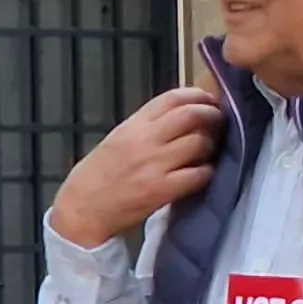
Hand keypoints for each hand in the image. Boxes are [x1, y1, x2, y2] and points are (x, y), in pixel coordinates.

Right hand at [48, 85, 224, 247]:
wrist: (83, 208)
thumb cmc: (101, 173)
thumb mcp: (120, 138)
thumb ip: (149, 124)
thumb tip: (186, 112)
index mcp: (133, 125)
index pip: (172, 98)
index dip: (198, 96)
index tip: (210, 101)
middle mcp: (144, 140)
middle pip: (191, 115)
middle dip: (213, 115)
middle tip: (219, 122)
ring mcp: (154, 165)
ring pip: (199, 143)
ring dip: (211, 145)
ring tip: (208, 151)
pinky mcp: (161, 190)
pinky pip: (199, 174)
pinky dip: (207, 172)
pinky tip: (203, 173)